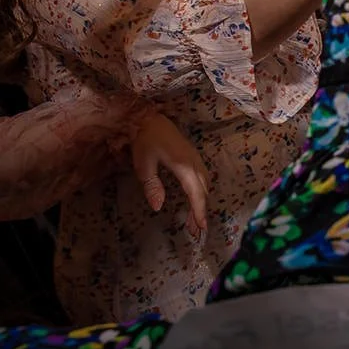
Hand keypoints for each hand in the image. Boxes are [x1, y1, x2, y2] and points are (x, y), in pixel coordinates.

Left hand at [131, 112, 207, 238]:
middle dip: (200, 211)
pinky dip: (201, 191)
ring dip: (201, 201)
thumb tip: (158, 207)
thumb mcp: (143, 165)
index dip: (199, 211)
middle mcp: (194, 163)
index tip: (201, 227)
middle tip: (195, 230)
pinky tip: (195, 197)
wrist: (149, 118)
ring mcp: (196, 158)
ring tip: (194, 219)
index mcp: (183, 166)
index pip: (195, 193)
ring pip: (205, 184)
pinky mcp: (193, 156)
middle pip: (203, 191)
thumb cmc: (145, 141)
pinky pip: (203, 177)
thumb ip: (152, 186)